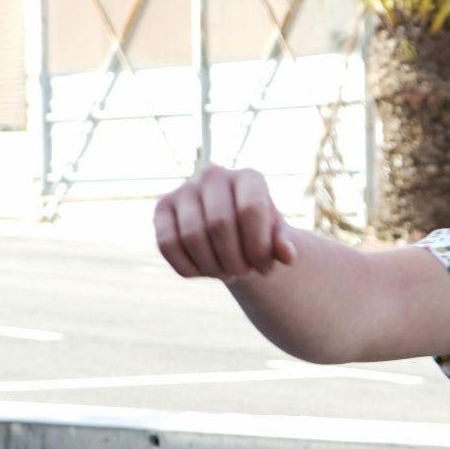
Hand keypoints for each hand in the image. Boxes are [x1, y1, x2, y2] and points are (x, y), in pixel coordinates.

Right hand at [154, 164, 298, 280]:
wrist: (233, 235)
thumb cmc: (259, 236)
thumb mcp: (276, 240)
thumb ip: (284, 244)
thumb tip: (287, 254)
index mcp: (248, 177)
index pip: (250, 210)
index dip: (258, 247)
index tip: (265, 267)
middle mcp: (213, 175)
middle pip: (219, 224)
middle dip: (234, 260)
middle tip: (243, 273)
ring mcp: (184, 189)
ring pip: (192, 236)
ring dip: (212, 266)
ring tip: (226, 273)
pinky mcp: (162, 208)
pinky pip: (168, 245)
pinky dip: (189, 267)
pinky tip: (204, 271)